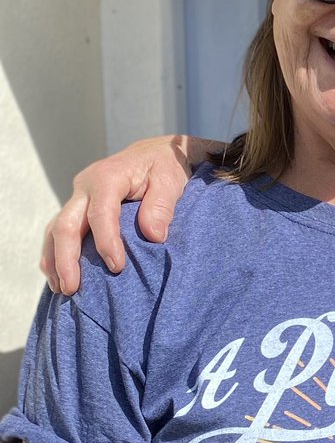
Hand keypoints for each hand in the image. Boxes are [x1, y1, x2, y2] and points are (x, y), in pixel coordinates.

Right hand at [40, 135, 206, 295]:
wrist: (154, 153)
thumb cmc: (165, 167)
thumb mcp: (171, 180)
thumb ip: (162, 206)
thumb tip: (154, 236)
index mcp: (108, 177)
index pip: (101, 213)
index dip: (107, 242)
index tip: (117, 267)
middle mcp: (85, 187)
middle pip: (66, 225)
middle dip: (66, 259)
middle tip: (73, 288)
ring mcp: (78, 197)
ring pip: (56, 230)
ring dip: (55, 260)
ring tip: (62, 289)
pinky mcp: (78, 207)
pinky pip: (59, 231)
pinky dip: (56, 254)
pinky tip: (59, 276)